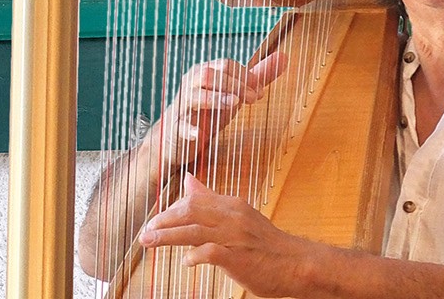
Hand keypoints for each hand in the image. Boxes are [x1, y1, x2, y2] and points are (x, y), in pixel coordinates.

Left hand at [138, 173, 323, 295]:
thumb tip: (189, 180)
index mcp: (233, 206)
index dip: (171, 210)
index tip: (157, 222)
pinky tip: (185, 262)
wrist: (298, 264)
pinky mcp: (238, 258)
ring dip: (167, 236)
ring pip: (195, 230)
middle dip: (163, 220)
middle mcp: (233, 218)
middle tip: (146, 231)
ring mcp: (236, 237)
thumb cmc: (267, 244)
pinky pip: (210, 253)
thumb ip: (212, 199)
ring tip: (149, 242)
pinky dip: (194, 256)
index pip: (195, 200)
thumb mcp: (240, 215)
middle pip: (191, 211)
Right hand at [163, 53, 286, 165]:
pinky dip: (189, 129)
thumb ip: (258, 76)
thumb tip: (284, 57)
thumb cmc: (208, 110)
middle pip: (210, 74)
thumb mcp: (235, 92)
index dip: (246, 76)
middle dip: (235, 84)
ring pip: (193, 95)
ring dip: (215, 98)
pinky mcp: (174, 128)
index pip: (226, 65)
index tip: (260, 91)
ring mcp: (181, 106)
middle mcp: (190, 85)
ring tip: (234, 104)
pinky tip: (199, 134)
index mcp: (204, 73)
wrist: (177, 138)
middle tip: (254, 99)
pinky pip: (179, 126)